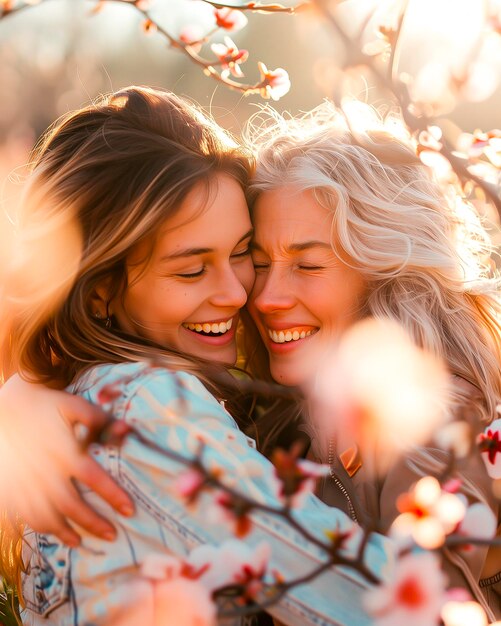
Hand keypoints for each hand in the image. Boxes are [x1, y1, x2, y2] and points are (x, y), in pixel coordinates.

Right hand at [0, 375, 133, 545]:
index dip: (113, 496)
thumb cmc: (44, 406)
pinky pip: (27, 516)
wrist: (4, 409)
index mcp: (64, 452)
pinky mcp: (13, 490)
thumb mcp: (72, 405)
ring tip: (84, 542)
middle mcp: (46, 472)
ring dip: (67, 532)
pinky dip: (43, 528)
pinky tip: (57, 533)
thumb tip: (126, 428)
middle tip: (113, 535)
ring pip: (48, 517)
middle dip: (94, 523)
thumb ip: (98, 418)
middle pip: (72, 505)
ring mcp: (27, 484)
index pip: (94, 479)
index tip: (130, 510)